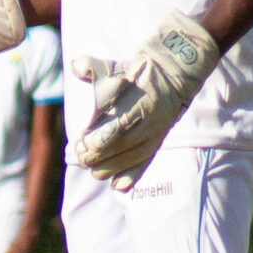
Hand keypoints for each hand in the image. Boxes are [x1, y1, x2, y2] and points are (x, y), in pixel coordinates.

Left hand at [72, 10, 218, 190]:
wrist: (175, 74)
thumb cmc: (139, 71)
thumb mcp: (118, 66)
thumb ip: (95, 68)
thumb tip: (77, 66)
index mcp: (139, 100)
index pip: (116, 127)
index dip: (98, 140)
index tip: (83, 142)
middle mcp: (150, 120)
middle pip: (122, 146)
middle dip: (98, 156)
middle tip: (82, 156)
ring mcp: (157, 133)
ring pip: (133, 158)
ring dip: (110, 168)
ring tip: (93, 170)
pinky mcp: (159, 141)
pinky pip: (147, 162)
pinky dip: (132, 175)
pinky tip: (117, 186)